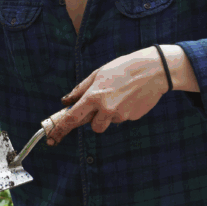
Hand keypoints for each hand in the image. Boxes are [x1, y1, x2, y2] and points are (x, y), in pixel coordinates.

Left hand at [44, 46, 171, 144]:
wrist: (154, 70)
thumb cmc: (123, 68)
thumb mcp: (98, 74)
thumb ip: (80, 89)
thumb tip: (66, 101)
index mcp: (94, 96)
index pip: (72, 118)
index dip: (61, 129)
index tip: (52, 138)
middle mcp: (107, 109)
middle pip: (93, 127)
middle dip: (94, 120)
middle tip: (101, 105)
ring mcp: (121, 115)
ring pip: (109, 122)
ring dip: (109, 114)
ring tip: (118, 96)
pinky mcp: (132, 117)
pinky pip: (122, 118)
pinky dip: (122, 110)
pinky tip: (129, 97)